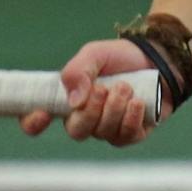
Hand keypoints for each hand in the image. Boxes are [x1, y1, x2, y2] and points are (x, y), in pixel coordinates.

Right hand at [17, 37, 170, 145]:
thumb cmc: (121, 57)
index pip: (38, 119)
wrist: (158, 59)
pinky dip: (131, 118)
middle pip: (76, 131)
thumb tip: (74, 102)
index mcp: (67, 100)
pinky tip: (138, 102)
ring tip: (127, 86)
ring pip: (103, 132)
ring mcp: (108, 129)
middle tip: (105, 88)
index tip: (42, 114)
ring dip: (115, 108)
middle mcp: (85, 118)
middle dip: (91, 111)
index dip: (33, 122)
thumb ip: (78, 71)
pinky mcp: (131, 134)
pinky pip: (125, 137)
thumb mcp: (95, 54)